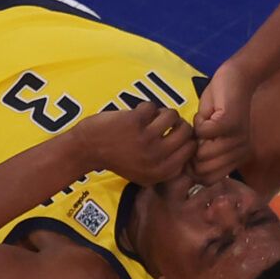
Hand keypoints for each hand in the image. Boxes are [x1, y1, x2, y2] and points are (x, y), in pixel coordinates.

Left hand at [68, 103, 195, 185]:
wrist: (87, 149)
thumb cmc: (117, 157)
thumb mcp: (144, 172)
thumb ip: (167, 164)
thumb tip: (192, 143)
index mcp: (161, 172)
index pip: (191, 150)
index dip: (186, 138)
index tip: (175, 133)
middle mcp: (156, 158)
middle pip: (186, 131)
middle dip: (178, 123)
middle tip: (163, 122)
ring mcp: (146, 140)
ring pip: (172, 115)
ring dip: (161, 112)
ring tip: (150, 117)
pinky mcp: (135, 122)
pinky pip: (153, 106)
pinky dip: (145, 106)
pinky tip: (136, 114)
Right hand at [192, 62, 258, 181]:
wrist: (236, 78)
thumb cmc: (219, 106)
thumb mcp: (209, 136)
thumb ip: (202, 152)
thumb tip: (184, 170)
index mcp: (237, 158)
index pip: (209, 180)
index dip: (192, 170)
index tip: (189, 152)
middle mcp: (241, 152)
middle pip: (203, 171)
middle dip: (190, 154)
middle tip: (194, 135)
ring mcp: (237, 139)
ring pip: (201, 153)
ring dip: (194, 136)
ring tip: (203, 122)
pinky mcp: (230, 124)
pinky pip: (202, 132)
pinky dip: (198, 122)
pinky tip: (207, 114)